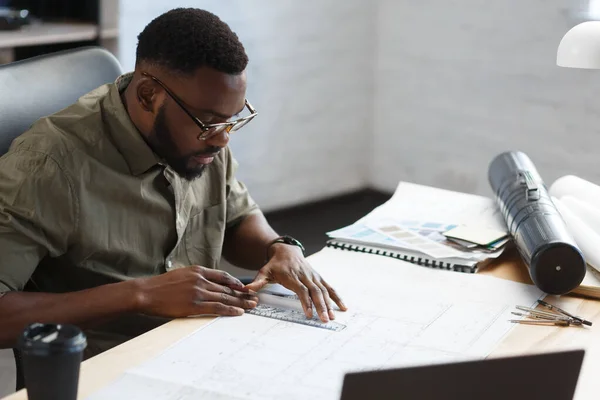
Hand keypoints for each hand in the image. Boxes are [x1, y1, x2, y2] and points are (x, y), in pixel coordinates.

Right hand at [135, 266, 257, 317]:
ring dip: (241, 302)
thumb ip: (195, 278)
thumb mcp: (181, 274)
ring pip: (225, 297)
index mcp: (198, 270)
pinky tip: (238, 312)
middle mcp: (201, 279)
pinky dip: (230, 310)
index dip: (236, 282)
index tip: (245, 288)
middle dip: (243, 294)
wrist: (146, 292)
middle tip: (254, 298)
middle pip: (227, 287)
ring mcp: (198, 292)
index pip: (223, 276)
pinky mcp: (194, 305)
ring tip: (251, 306)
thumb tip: (207, 284)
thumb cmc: (160, 286)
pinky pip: (217, 307)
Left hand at [246, 244, 346, 322]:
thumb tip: (246, 290)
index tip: (309, 314)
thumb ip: (257, 282)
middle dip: (321, 306)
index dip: (306, 301)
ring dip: (330, 304)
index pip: (301, 290)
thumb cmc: (274, 264)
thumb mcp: (264, 271)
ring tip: (333, 317)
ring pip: (324, 290)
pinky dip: (337, 297)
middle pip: (315, 291)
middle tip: (325, 320)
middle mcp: (305, 275)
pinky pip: (329, 287)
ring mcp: (314, 276)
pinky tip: (343, 307)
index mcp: (292, 276)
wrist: (286, 250)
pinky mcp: (319, 277)